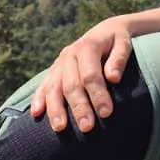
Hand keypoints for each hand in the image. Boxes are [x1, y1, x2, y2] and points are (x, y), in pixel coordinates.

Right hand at [27, 17, 136, 132]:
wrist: (105, 31)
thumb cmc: (117, 40)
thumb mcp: (124, 43)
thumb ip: (119, 58)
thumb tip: (113, 77)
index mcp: (87, 46)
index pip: (90, 75)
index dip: (98, 94)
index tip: (106, 113)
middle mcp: (69, 55)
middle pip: (71, 85)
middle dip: (79, 107)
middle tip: (87, 127)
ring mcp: (59, 64)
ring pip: (53, 88)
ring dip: (55, 109)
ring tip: (60, 128)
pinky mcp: (53, 71)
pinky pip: (43, 86)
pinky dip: (38, 99)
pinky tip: (36, 114)